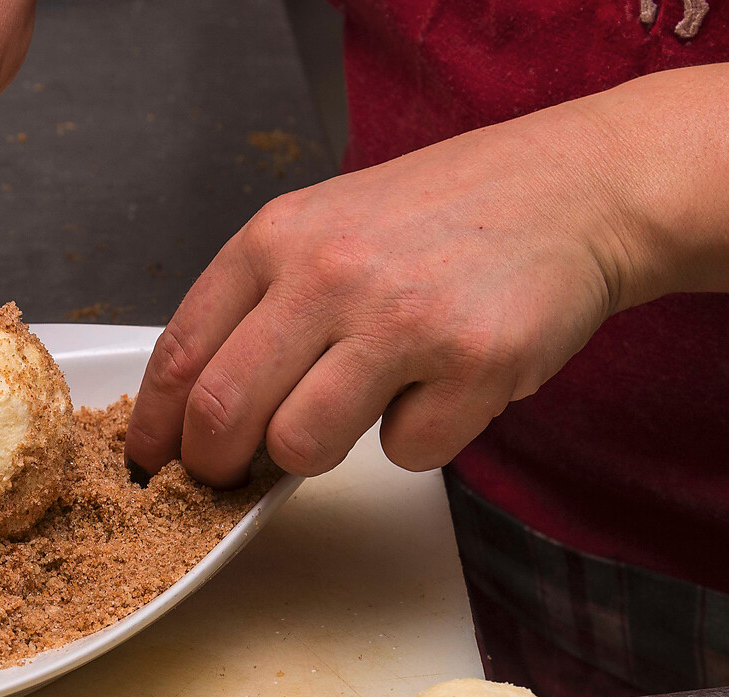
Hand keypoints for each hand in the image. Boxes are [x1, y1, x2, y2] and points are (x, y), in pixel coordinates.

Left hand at [124, 101, 649, 486]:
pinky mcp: (471, 365)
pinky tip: (441, 386)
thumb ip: (266, 302)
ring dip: (319, 453)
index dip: (157, 426)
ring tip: (360, 408)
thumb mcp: (330, 224)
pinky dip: (418, 439)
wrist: (575, 189)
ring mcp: (401, 320)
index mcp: (279, 238)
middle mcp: (329, 274)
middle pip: (225, 413)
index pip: (181, 352)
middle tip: (233, 476)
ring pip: (303, 447)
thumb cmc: (448, 215)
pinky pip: (406, 455)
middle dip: (217, 466)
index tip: (152, 463)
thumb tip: (203, 408)